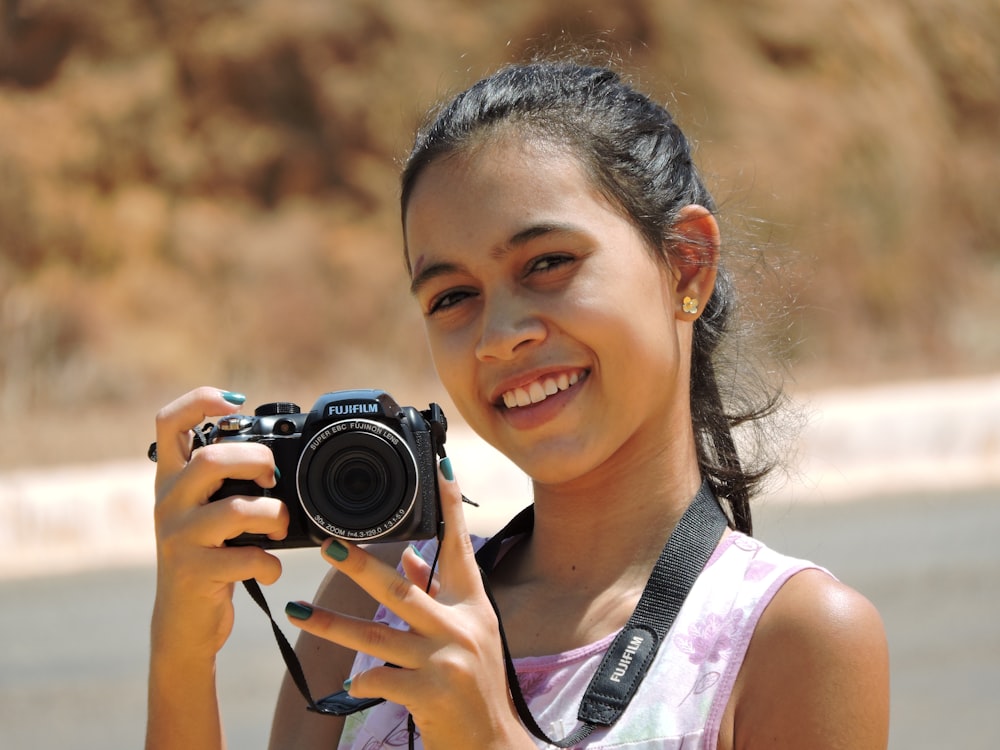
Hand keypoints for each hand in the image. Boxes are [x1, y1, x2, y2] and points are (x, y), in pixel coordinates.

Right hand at [151, 386, 288, 657]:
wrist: (184, 622)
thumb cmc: (209, 555)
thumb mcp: (205, 511)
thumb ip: (225, 481)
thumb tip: (275, 454)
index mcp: (171, 479)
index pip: (167, 422)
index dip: (199, 401)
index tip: (236, 404)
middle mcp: (168, 502)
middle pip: (211, 459)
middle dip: (257, 461)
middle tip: (272, 479)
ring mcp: (179, 538)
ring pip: (235, 510)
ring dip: (274, 516)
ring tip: (279, 527)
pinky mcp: (195, 572)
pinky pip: (245, 558)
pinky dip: (270, 563)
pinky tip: (270, 569)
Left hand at [285, 458, 533, 749]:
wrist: (493, 746)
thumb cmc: (478, 686)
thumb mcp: (468, 633)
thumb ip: (438, 593)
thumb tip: (410, 556)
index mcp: (473, 607)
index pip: (459, 547)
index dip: (450, 507)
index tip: (440, 467)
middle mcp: (461, 629)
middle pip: (400, 590)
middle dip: (360, 566)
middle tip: (328, 543)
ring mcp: (444, 663)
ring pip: (376, 638)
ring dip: (333, 624)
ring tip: (298, 611)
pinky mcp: (427, 697)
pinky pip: (379, 681)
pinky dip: (362, 683)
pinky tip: (352, 687)